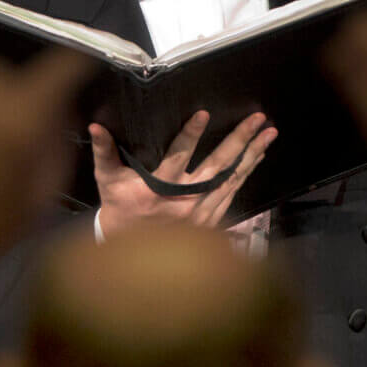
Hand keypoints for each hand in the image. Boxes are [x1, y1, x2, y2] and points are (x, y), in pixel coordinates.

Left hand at [0, 50, 94, 296]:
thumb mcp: (43, 192)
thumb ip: (60, 145)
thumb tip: (65, 111)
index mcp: (20, 121)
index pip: (57, 69)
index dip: (75, 62)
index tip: (84, 65)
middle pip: (18, 69)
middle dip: (31, 87)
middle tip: (34, 116)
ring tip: (1, 118)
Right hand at [90, 110, 273, 236]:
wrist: (132, 252)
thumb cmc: (120, 208)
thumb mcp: (108, 180)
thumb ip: (104, 152)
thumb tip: (96, 125)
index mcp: (158, 189)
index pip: (177, 157)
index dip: (190, 135)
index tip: (204, 114)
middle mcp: (185, 200)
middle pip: (218, 166)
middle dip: (240, 140)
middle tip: (258, 119)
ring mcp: (202, 212)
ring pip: (232, 179)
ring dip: (253, 155)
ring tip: (270, 133)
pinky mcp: (211, 220)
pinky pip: (234, 192)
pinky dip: (247, 173)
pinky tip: (259, 156)